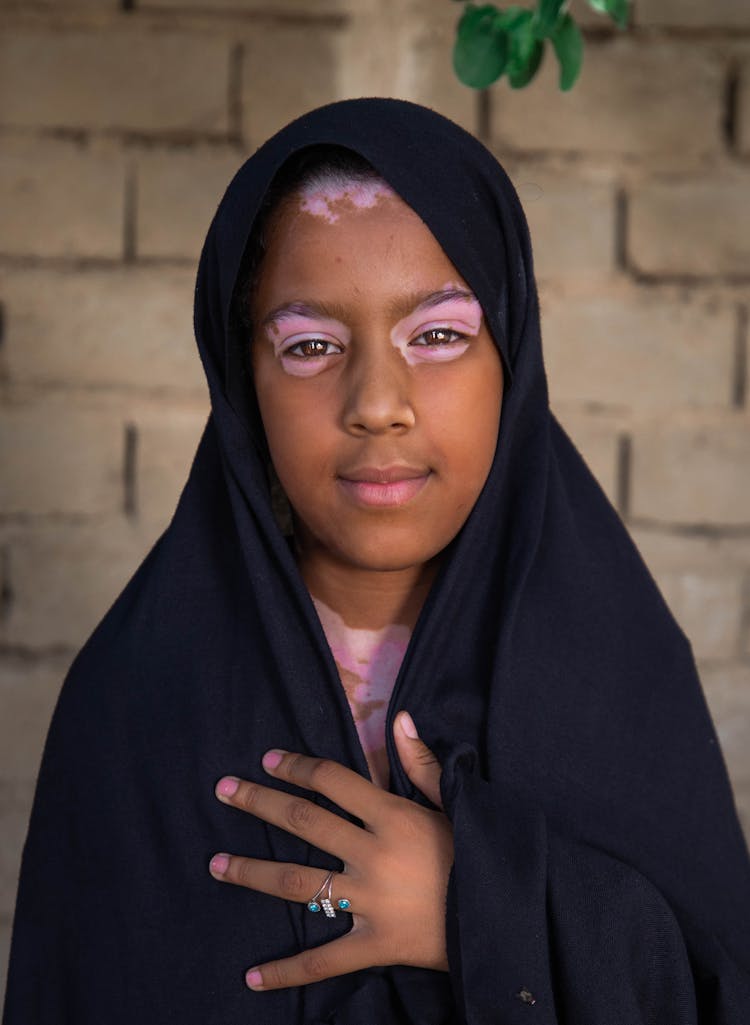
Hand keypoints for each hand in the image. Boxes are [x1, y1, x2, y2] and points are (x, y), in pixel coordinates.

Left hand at [208, 710, 452, 990]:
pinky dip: (288, 970)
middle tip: (224, 790)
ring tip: (216, 864)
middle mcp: (373, 854)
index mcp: (392, 816)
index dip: (297, 767)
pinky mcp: (374, 945)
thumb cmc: (480, 855)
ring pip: (298, 884)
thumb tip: (400, 719)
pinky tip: (252, 977)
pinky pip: (324, 961)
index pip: (332, 781)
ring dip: (253, 872)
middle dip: (260, 803)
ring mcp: (369, 901)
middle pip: (304, 821)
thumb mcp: (456, 804)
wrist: (504, 919)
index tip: (268, 760)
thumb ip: (422, 763)